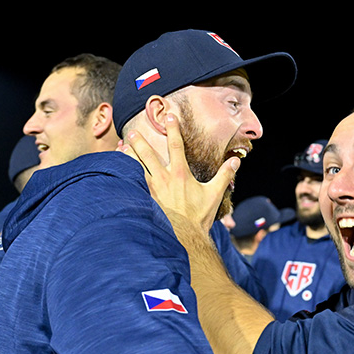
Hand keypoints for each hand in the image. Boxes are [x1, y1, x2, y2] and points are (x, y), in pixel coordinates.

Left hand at [119, 115, 239, 236]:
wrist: (184, 236)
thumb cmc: (199, 216)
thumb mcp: (215, 194)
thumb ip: (224, 175)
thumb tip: (236, 161)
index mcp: (180, 174)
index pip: (176, 146)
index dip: (172, 129)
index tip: (169, 116)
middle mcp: (164, 179)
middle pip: (148, 155)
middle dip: (140, 141)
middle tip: (132, 131)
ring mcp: (152, 190)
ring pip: (136, 168)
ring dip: (128, 157)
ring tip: (121, 147)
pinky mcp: (145, 200)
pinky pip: (132, 184)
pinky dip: (124, 176)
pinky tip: (117, 172)